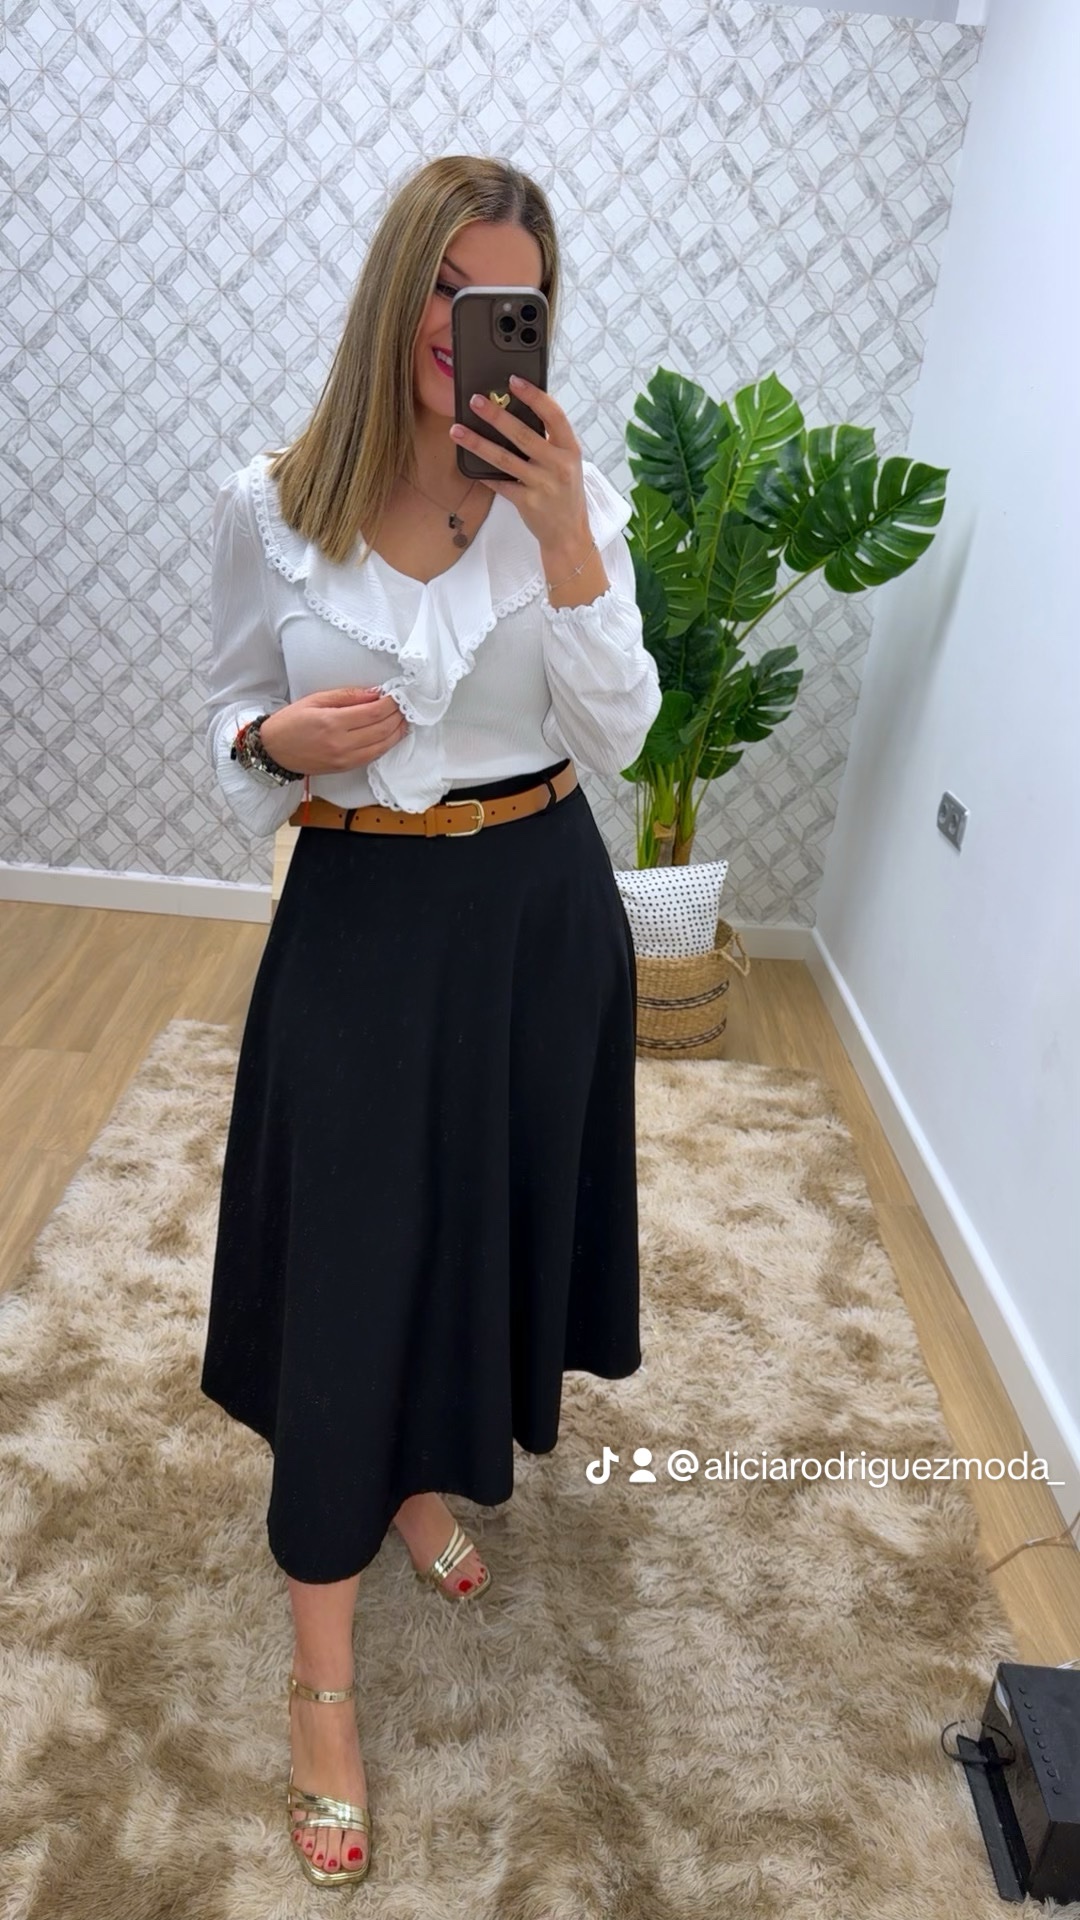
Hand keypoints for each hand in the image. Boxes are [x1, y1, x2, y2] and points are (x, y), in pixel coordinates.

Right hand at [259, 686, 408, 774]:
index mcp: (333, 723)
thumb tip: (374, 693)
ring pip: (383, 745)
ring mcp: (345, 759)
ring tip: (404, 718)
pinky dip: (387, 744)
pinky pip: (374, 756)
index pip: (373, 712)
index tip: (399, 694)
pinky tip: (392, 734)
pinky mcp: (346, 768)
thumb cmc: (291, 722)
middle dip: (398, 715)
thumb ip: (346, 696)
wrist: (274, 751)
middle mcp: (342, 743)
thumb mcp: (315, 700)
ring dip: (397, 731)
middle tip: (406, 704)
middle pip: (382, 729)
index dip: (391, 703)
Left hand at [449, 374, 590, 553]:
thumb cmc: (565, 493)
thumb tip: (517, 412)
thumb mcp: (567, 463)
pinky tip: (468, 464)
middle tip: (475, 401)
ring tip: (457, 430)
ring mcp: (542, 485)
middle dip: (496, 416)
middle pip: (523, 434)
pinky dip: (483, 474)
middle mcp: (558, 465)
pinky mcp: (527, 502)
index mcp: (570, 449)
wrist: (569, 534)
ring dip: (478, 442)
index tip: (513, 381)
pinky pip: (499, 483)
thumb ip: (549, 441)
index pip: (553, 414)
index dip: (533, 395)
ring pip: (504, 458)